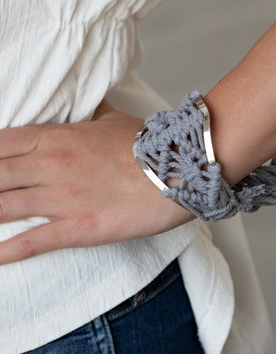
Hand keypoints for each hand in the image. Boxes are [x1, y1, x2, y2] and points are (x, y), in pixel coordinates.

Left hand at [0, 104, 195, 264]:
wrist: (180, 168)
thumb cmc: (148, 143)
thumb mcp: (113, 119)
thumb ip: (92, 112)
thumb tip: (88, 103)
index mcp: (58, 137)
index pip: (0, 142)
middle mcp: (52, 165)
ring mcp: (63, 197)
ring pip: (2, 207)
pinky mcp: (79, 227)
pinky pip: (32, 241)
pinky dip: (6, 251)